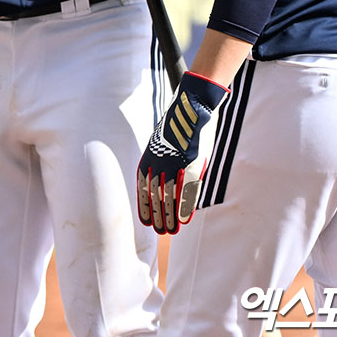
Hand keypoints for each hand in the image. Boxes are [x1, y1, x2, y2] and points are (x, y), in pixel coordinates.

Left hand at [137, 71, 228, 233]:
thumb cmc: (180, 121)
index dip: (145, 204)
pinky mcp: (191, 165)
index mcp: (151, 154)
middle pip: (155, 194)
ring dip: (169, 216)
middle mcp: (159, 161)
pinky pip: (187, 191)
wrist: (192, 104)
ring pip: (169, 197)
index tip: (145, 219)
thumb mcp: (165, 139)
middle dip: (156, 214)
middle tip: (159, 231)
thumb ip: (163, 157)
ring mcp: (175, 164)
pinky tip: (184, 219)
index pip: (143, 185)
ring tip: (170, 232)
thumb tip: (164, 173)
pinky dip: (185, 207)